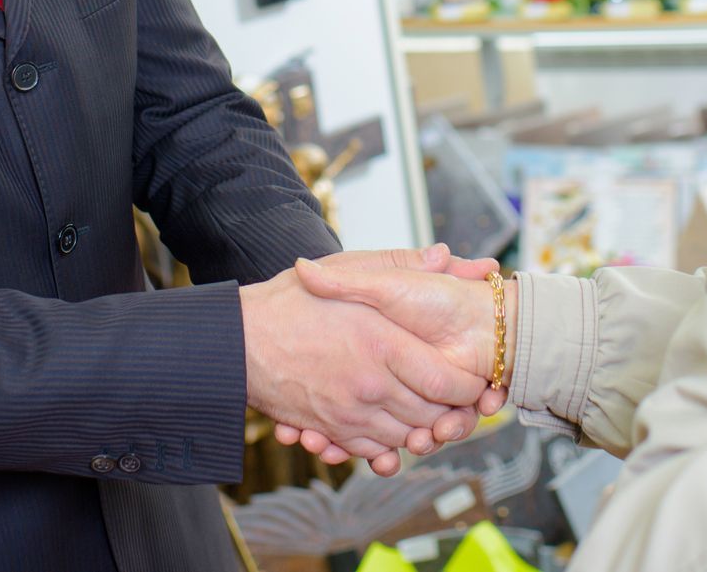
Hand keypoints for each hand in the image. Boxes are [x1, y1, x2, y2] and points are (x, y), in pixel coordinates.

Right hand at [241, 256, 488, 477]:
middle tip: (455, 398)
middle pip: (431, 416)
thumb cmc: (289, 302)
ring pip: (405, 437)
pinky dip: (387, 444)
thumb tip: (444, 255)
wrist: (236, 341)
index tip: (470, 376)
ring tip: (426, 411)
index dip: (466, 386)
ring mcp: (349, 412)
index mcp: (382, 343)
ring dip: (421, 430)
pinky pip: (372, 450)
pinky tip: (390, 425)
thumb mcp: (348, 269)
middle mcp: (370, 385)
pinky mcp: (330, 430)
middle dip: (450, 412)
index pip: (446, 382)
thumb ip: (400, 264)